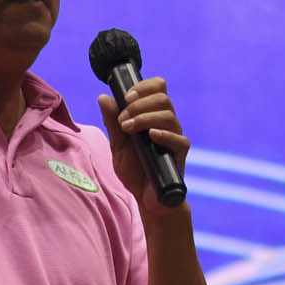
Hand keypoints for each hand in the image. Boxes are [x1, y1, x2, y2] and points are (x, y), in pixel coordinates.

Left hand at [96, 76, 189, 211]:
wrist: (144, 198)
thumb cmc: (134, 170)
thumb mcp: (117, 145)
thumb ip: (112, 122)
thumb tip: (103, 96)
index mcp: (153, 115)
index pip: (158, 87)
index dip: (144, 87)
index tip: (126, 96)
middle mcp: (167, 123)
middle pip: (163, 98)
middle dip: (139, 105)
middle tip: (123, 120)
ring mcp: (175, 138)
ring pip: (168, 116)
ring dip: (144, 118)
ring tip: (128, 130)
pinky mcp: (180, 155)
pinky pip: (179, 139)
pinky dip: (164, 135)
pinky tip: (150, 136)